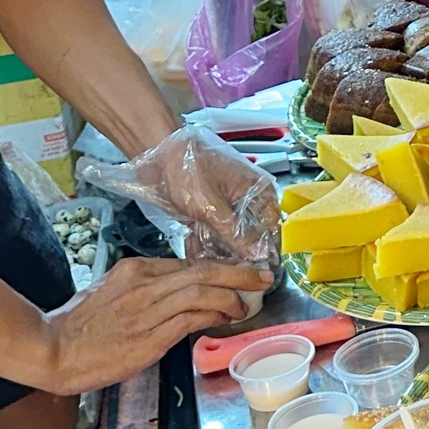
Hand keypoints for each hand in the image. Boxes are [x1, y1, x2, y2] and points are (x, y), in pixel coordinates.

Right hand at [38, 256, 265, 393]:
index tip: (239, 272)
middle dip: (239, 272)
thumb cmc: (80, 326)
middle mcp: (144, 284)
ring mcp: (147, 310)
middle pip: (202, 270)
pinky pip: (190, 318)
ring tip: (245, 303)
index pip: (188, 264)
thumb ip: (146, 291)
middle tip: (263, 275)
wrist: (53, 349)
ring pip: (201, 291)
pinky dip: (212, 314)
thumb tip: (179, 295)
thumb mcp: (113, 293)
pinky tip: (225, 317)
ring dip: (230, 295)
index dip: (219, 268)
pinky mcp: (150, 336)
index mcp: (136, 270)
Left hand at [139, 126, 281, 270]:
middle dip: (239, 257)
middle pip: (250, 237)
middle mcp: (246, 200)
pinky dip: (204, 246)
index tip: (257, 274)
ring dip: (220, 254)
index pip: (271, 229)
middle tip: (229, 275)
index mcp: (258, 191)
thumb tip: (257, 256)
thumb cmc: (188, 167)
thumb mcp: (212, 206)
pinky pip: (212, 235)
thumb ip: (235, 234)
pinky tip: (197, 258)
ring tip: (211, 271)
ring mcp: (226, 207)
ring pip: (229, 239)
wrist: (156, 153)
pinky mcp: (208, 213)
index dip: (265, 252)